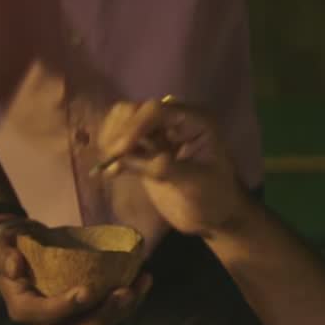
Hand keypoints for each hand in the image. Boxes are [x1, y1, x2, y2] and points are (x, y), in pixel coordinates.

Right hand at [0, 219, 150, 324]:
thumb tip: (16, 265)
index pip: (43, 314)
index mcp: (24, 309)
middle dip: (106, 314)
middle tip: (126, 292)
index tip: (88, 291)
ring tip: (142, 284)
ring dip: (124, 309)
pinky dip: (129, 302)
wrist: (21, 252)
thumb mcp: (0, 249)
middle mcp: (46, 324)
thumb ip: (4, 256)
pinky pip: (109, 315)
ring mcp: (68, 322)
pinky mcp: (85, 314)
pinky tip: (143, 281)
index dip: (65, 307)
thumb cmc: (9, 249)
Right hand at [94, 98, 254, 237]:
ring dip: (111, 140)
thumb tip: (125, 158)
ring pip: (122, 122)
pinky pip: (120, 142)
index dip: (134, 126)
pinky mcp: (145, 150)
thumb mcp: (193, 183)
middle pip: (134, 110)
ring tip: (112, 165)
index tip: (119, 150)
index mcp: (195, 121)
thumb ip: (162, 168)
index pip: (157, 110)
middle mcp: (175, 121)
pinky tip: (111, 173)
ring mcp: (158, 134)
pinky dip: (111, 154)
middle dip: (119, 131)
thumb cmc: (214, 197)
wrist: (214, 214)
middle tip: (112, 157)